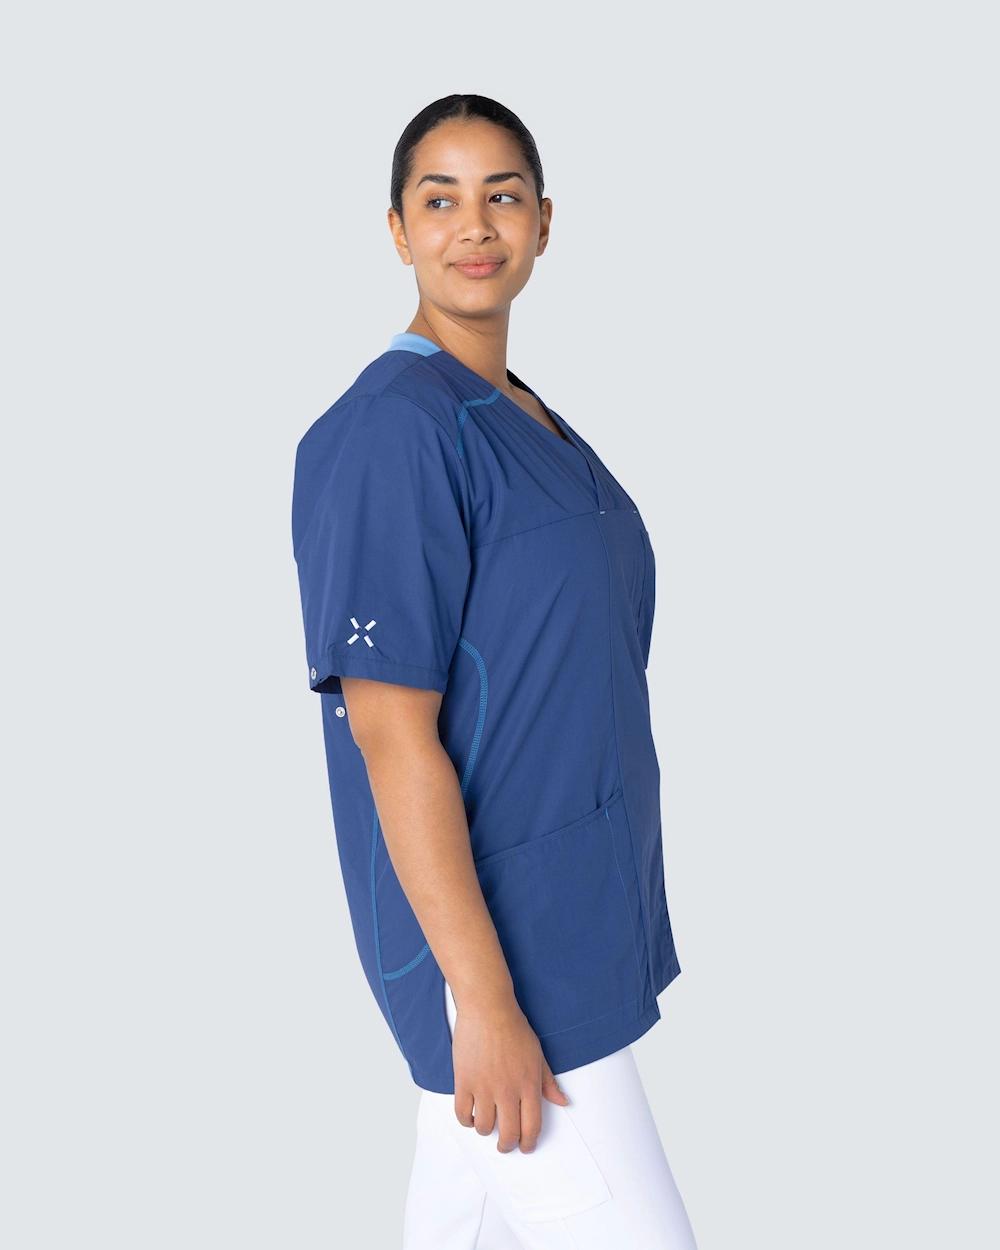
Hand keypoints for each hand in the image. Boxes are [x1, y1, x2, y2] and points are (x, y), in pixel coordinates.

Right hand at [451, 993, 568, 1153]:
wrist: (488, 1008)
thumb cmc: (514, 1028)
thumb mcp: (538, 1054)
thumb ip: (549, 1082)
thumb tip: (562, 1102)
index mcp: (529, 1085)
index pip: (532, 1127)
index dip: (529, 1143)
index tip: (525, 1147)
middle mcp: (507, 1091)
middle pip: (508, 1134)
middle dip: (508, 1145)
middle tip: (505, 1145)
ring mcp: (484, 1088)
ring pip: (484, 1128)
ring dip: (486, 1131)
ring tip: (488, 1125)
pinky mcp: (464, 1082)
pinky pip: (462, 1114)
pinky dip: (466, 1121)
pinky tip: (471, 1116)